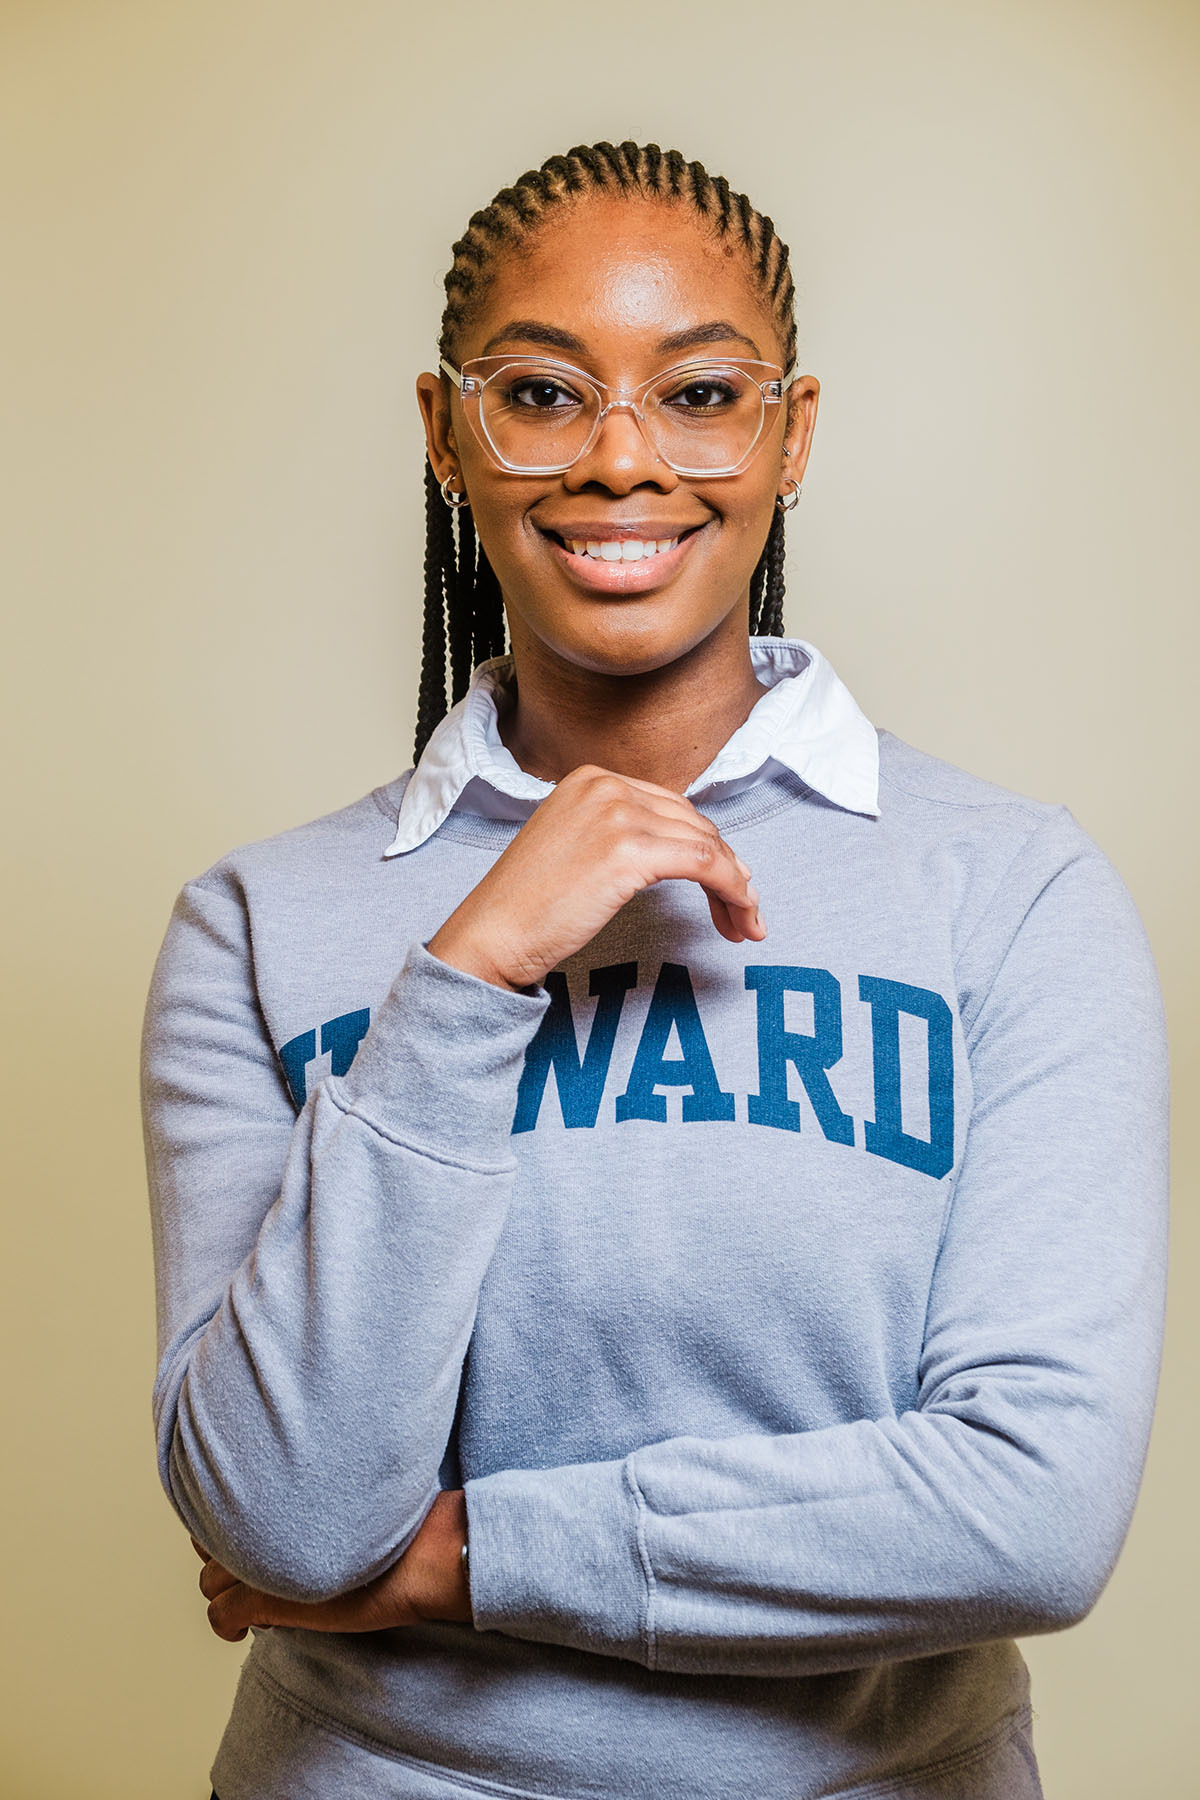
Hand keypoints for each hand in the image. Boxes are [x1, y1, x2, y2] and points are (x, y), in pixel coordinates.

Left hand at [191, 1489, 470, 1643]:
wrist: (422, 1554)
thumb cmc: (400, 1528)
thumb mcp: (349, 1503)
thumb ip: (310, 1504)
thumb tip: (293, 1517)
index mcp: (284, 1492)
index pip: (223, 1503)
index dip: (231, 1525)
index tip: (248, 1538)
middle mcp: (264, 1522)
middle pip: (210, 1543)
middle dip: (224, 1560)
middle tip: (251, 1573)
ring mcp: (260, 1562)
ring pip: (210, 1582)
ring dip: (226, 1592)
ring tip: (253, 1599)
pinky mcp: (266, 1600)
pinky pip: (221, 1615)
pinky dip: (226, 1625)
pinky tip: (241, 1631)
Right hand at [427, 763, 765, 991]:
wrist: (493, 933)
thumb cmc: (528, 905)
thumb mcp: (573, 845)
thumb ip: (619, 834)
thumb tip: (684, 851)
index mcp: (591, 778)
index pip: (671, 807)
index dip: (706, 847)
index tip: (725, 886)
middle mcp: (606, 785)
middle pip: (694, 823)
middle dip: (726, 869)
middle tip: (741, 914)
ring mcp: (617, 813)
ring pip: (708, 844)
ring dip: (737, 886)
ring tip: (745, 924)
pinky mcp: (629, 850)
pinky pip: (706, 863)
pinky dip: (732, 890)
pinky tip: (740, 918)